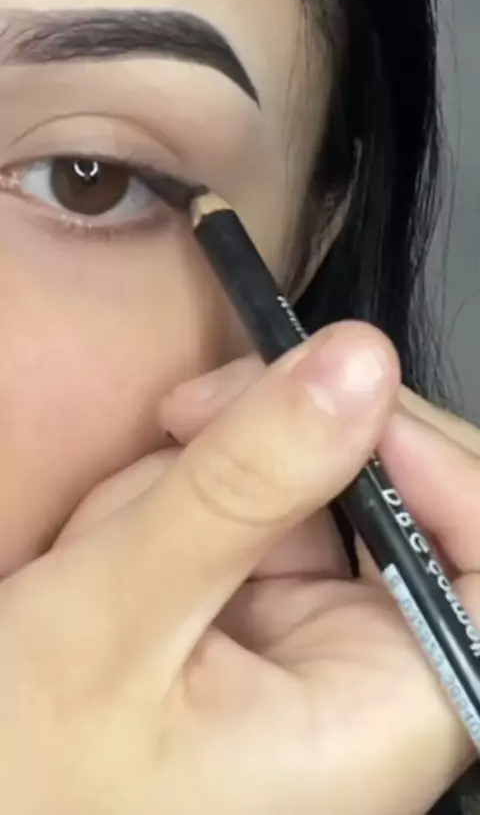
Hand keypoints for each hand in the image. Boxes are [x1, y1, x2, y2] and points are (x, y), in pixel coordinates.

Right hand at [160, 339, 479, 811]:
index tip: (343, 401)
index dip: (444, 468)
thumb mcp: (119, 614)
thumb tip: (359, 362)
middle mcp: (368, 682)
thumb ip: (243, 487)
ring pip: (312, 494)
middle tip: (188, 421)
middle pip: (400, 506)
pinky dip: (189, 502)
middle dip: (281, 452)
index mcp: (378, 721)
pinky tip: (124, 539)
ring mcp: (315, 641)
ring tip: (115, 533)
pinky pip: (260, 517)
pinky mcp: (266, 616)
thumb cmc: (27, 771)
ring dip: (209, 480)